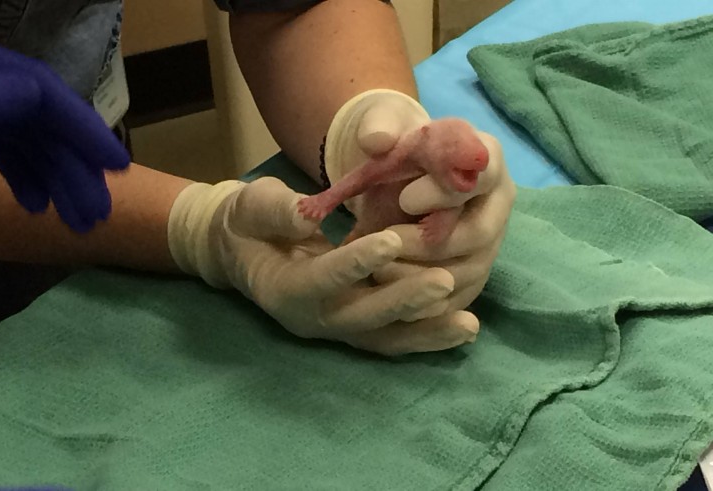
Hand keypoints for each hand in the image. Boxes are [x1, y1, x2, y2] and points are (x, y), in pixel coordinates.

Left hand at [0, 21, 129, 231]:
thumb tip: (33, 93)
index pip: (41, 91)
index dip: (83, 127)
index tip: (119, 167)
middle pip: (39, 120)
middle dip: (73, 169)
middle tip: (98, 215)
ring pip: (25, 140)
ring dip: (55, 180)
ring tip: (76, 221)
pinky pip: (0, 148)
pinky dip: (22, 177)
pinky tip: (35, 205)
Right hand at [167, 177, 478, 355]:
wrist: (245, 251)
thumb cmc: (249, 221)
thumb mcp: (253, 205)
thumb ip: (277, 211)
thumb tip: (306, 214)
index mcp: (283, 289)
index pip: (322, 279)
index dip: (354, 263)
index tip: (390, 240)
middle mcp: (312, 319)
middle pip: (361, 319)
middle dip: (403, 301)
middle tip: (444, 280)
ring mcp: (336, 328)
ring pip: (383, 338)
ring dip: (425, 332)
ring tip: (469, 325)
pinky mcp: (355, 328)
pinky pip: (392, 338)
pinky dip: (426, 336)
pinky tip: (463, 329)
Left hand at [383, 131, 515, 320]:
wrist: (396, 178)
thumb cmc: (397, 149)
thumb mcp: (384, 126)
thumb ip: (379, 127)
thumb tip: (374, 139)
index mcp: (486, 157)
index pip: (482, 176)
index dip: (446, 191)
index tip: (405, 198)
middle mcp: (497, 203)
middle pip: (480, 233)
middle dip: (431, 241)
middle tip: (387, 240)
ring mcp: (489, 243)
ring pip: (469, 271)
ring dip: (422, 276)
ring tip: (379, 269)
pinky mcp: (473, 275)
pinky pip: (457, 299)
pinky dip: (424, 305)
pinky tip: (389, 296)